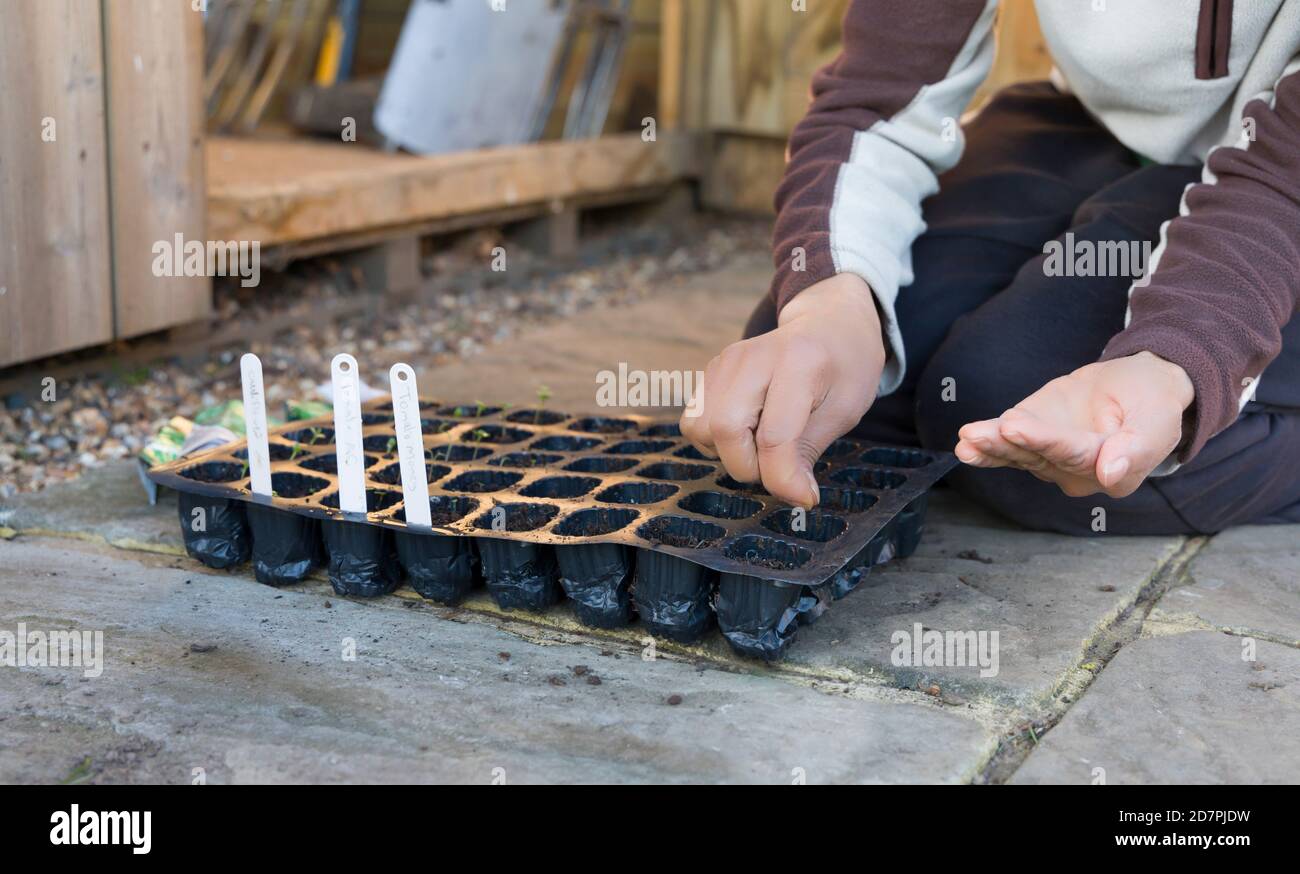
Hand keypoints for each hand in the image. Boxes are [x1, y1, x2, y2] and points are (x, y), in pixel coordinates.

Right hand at [680, 273, 885, 507]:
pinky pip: (695, 422)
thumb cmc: (844, 367)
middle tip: (781, 465)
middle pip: (725, 430)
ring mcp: (725, 361)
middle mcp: (753, 356)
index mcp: (799, 361)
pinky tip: (748, 430)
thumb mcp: (845, 409)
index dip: (783, 478)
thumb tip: (793, 496)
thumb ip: (809, 450)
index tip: (803, 496)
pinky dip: (717, 440)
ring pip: (700, 428)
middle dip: (750, 466)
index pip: (775, 435)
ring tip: (764, 444)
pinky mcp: (710, 370)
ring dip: (730, 453)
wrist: (829, 324)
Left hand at [955, 352, 1194, 497]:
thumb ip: (1137, 447)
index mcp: (1113, 473)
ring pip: (1018, 454)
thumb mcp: (1158, 418)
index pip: (1074, 455)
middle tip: (977, 435)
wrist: (1137, 386)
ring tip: (967, 438)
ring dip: (990, 446)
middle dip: (1006, 444)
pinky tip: (965, 446)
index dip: (1044, 440)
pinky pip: (1007, 449)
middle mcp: (1077, 474)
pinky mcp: (1032, 441)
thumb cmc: (1152, 402)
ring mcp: (1051, 459)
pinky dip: (986, 448)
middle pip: (1039, 457)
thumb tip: (1109, 474)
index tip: (1015, 426)